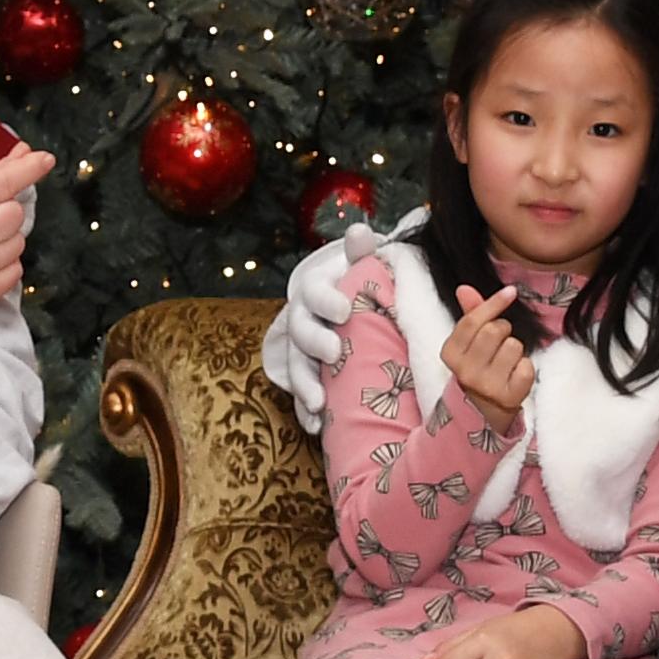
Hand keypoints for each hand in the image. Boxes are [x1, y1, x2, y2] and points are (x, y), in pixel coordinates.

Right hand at [262, 214, 408, 434]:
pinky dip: (306, 410)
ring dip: (306, 384)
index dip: (326, 300)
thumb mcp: (360, 265)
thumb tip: (360, 231)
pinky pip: (301, 394)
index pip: (314, 291)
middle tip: (335, 353)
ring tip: (320, 402)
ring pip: (297, 367)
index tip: (345, 310)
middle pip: (301, 332)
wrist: (345, 306)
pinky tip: (316, 426)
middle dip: (316, 343)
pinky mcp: (307, 374)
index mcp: (316, 290)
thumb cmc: (357, 285)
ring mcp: (302, 351)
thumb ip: (361, 252)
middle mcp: (303, 320)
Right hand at [439, 285, 535, 427]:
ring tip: (506, 362)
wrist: (483, 410)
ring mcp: (487, 386)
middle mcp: (465, 372)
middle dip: (504, 330)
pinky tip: (515, 375)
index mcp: (451, 354)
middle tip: (500, 342)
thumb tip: (464, 288)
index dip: (494, 303)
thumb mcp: (469, 343)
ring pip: (514, 346)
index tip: (510, 292)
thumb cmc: (479, 367)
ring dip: (516, 350)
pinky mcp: (509, 397)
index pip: (472, 320)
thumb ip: (470, 315)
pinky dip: (525, 367)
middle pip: (495, 330)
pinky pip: (527, 366)